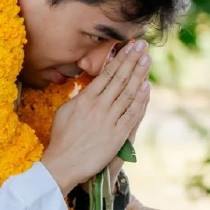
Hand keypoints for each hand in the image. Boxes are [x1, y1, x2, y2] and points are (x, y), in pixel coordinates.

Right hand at [41, 40, 150, 194]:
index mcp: (85, 99)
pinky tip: (147, 86)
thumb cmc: (61, 139)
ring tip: (147, 59)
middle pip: (119, 78)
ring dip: (139, 74)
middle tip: (143, 46)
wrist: (63, 164)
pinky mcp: (117, 134)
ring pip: (128, 92)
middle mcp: (98, 106)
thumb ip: (78, 98)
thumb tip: (89, 88)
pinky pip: (132, 113)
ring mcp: (108, 119)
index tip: (129, 47)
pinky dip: (141, 99)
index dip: (120, 59)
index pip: (106, 74)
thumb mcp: (64, 112)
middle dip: (132, 60)